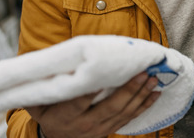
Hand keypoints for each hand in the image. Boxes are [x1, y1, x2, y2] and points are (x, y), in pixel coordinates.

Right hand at [26, 71, 160, 137]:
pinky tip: (155, 94)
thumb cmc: (48, 114)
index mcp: (66, 115)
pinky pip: (129, 118)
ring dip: (141, 95)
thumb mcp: (38, 103)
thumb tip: (43, 64)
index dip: (93, 90)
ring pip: (123, 112)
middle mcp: (85, 124)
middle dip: (129, 89)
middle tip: (143, 73)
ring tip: (153, 80)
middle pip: (110, 106)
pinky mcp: (109, 131)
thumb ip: (42, 87)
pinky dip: (144, 106)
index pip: (80, 101)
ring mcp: (99, 129)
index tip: (105, 76)